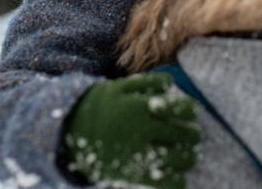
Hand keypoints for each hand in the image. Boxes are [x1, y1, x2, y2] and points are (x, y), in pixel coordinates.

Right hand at [63, 73, 200, 188]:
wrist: (68, 130)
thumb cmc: (98, 105)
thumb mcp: (118, 87)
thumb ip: (147, 83)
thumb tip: (171, 83)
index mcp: (142, 108)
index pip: (181, 109)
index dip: (190, 110)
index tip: (191, 112)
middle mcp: (143, 131)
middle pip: (185, 136)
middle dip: (193, 135)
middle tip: (193, 135)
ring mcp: (139, 154)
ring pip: (181, 159)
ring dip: (190, 157)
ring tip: (189, 155)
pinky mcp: (133, 174)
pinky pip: (165, 182)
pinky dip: (176, 180)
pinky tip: (177, 176)